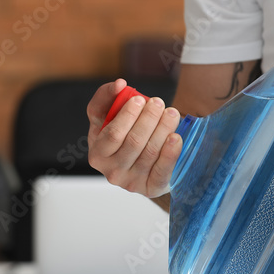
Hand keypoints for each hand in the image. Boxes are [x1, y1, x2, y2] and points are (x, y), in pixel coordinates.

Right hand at [86, 78, 182, 197]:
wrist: (142, 161)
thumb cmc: (123, 135)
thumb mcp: (107, 117)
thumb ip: (107, 97)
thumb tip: (119, 84)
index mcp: (97, 154)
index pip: (113, 134)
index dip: (127, 116)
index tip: (140, 99)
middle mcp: (112, 172)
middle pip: (134, 142)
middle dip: (149, 119)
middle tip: (158, 103)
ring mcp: (132, 183)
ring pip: (150, 152)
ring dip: (163, 129)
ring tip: (171, 113)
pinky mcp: (151, 188)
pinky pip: (162, 171)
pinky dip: (170, 153)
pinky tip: (176, 137)